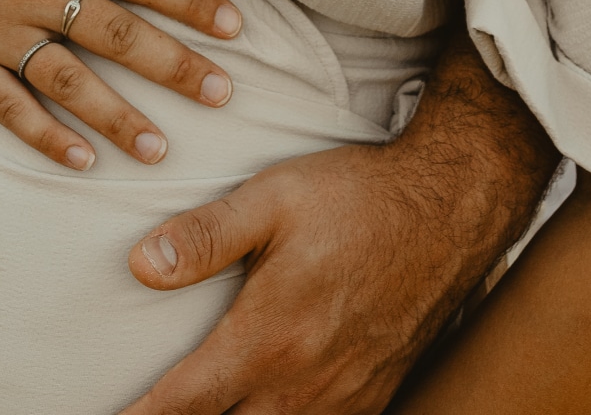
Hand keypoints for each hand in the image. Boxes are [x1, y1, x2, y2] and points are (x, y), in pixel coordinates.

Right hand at [0, 0, 243, 174]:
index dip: (190, 0)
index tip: (234, 27)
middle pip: (113, 32)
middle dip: (172, 65)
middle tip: (221, 94)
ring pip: (66, 80)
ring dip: (117, 116)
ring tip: (162, 150)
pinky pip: (7, 106)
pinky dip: (44, 135)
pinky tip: (84, 161)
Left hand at [117, 24, 557, 414]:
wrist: (450, 209)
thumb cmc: (357, 197)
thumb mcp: (274, 197)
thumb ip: (206, 236)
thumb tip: (140, 265)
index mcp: (270, 338)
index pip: (185, 403)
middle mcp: (304, 385)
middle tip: (150, 414)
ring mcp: (342, 400)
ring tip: (205, 413)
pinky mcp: (372, 399)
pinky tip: (265, 409)